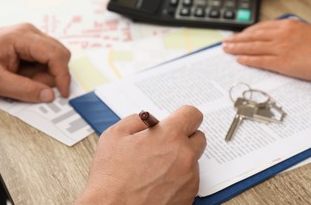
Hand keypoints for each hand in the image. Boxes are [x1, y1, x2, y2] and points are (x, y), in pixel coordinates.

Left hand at [0, 23, 70, 101]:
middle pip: (60, 54)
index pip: (56, 55)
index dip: (63, 75)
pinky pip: (46, 59)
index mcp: (23, 37)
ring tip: (23, 80)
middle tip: (35, 87)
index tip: (62, 93)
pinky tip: (24, 75)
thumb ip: (23, 90)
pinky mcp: (31, 43)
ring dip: (46, 74)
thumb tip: (49, 95)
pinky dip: (40, 72)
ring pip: (55, 58)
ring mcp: (32, 36)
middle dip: (53, 75)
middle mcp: (31, 32)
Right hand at [76, 106, 205, 204]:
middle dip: (184, 138)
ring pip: (193, 161)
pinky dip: (178, 180)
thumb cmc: (111, 178)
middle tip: (165, 144)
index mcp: (169, 136)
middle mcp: (184, 156)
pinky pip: (189, 181)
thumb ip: (136, 121)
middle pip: (198, 138)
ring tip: (155, 169)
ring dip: (180, 160)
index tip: (178, 120)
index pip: (192, 114)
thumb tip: (147, 121)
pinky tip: (158, 183)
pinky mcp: (189, 197)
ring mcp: (189, 178)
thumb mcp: (115, 136)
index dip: (183, 116)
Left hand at [222, 19, 310, 81]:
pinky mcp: (281, 62)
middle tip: (225, 41)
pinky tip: (239, 60)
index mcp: (286, 25)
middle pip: (252, 36)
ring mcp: (279, 48)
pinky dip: (247, 60)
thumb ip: (286, 31)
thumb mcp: (303, 30)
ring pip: (252, 47)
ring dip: (237, 48)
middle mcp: (280, 35)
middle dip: (236, 39)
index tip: (238, 34)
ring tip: (227, 49)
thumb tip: (273, 36)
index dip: (246, 32)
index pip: (260, 27)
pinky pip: (259, 60)